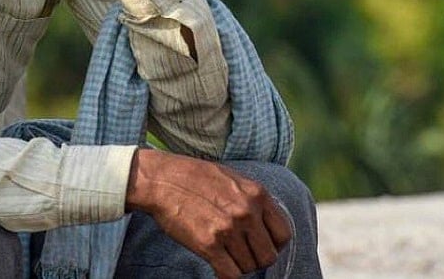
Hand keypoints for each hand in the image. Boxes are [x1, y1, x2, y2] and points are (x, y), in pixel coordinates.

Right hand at [126, 149, 292, 278]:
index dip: (273, 244)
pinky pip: (230, 275)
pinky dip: (226, 275)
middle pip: (268, 256)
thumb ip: (251, 198)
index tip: (260, 245)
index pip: (283, 234)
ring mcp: (229, 229)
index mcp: (257, 194)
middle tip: (240, 253)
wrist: (160, 179)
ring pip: (249, 267)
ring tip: (224, 254)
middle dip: (255, 258)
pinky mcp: (209, 244)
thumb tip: (265, 222)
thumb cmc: (192, 176)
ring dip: (238, 266)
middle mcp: (247, 212)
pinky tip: (217, 265)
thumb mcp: (231, 177)